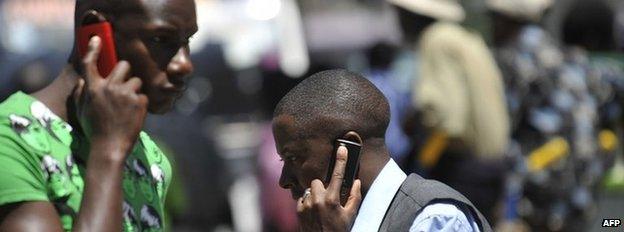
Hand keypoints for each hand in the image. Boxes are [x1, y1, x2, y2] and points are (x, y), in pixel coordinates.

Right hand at [73, 36, 147, 160]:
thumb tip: (83, 80)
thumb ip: (81, 93)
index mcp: (92, 88)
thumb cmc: (94, 130)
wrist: (110, 148)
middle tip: (124, 85)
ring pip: (136, 81)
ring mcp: (125, 94)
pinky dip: (140, 105)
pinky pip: (143, 96)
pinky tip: (133, 116)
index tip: (97, 39)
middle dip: (126, 73)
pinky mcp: (139, 102)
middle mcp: (108, 88)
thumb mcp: (82, 111)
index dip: (93, 49)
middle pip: (124, 65)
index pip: (90, 63)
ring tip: (127, 107)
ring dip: (134, 91)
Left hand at [297, 145, 361, 231]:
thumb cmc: (339, 231)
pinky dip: (307, 202)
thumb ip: (354, 197)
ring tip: (321, 207)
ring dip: (315, 195)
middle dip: (322, 186)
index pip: (337, 175)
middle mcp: (317, 200)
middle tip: (328, 197)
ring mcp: (306, 205)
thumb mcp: (350, 216)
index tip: (341, 148)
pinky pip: (302, 198)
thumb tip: (356, 182)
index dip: (341, 160)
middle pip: (317, 181)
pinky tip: (313, 212)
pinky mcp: (298, 211)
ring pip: (309, 190)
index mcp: (332, 200)